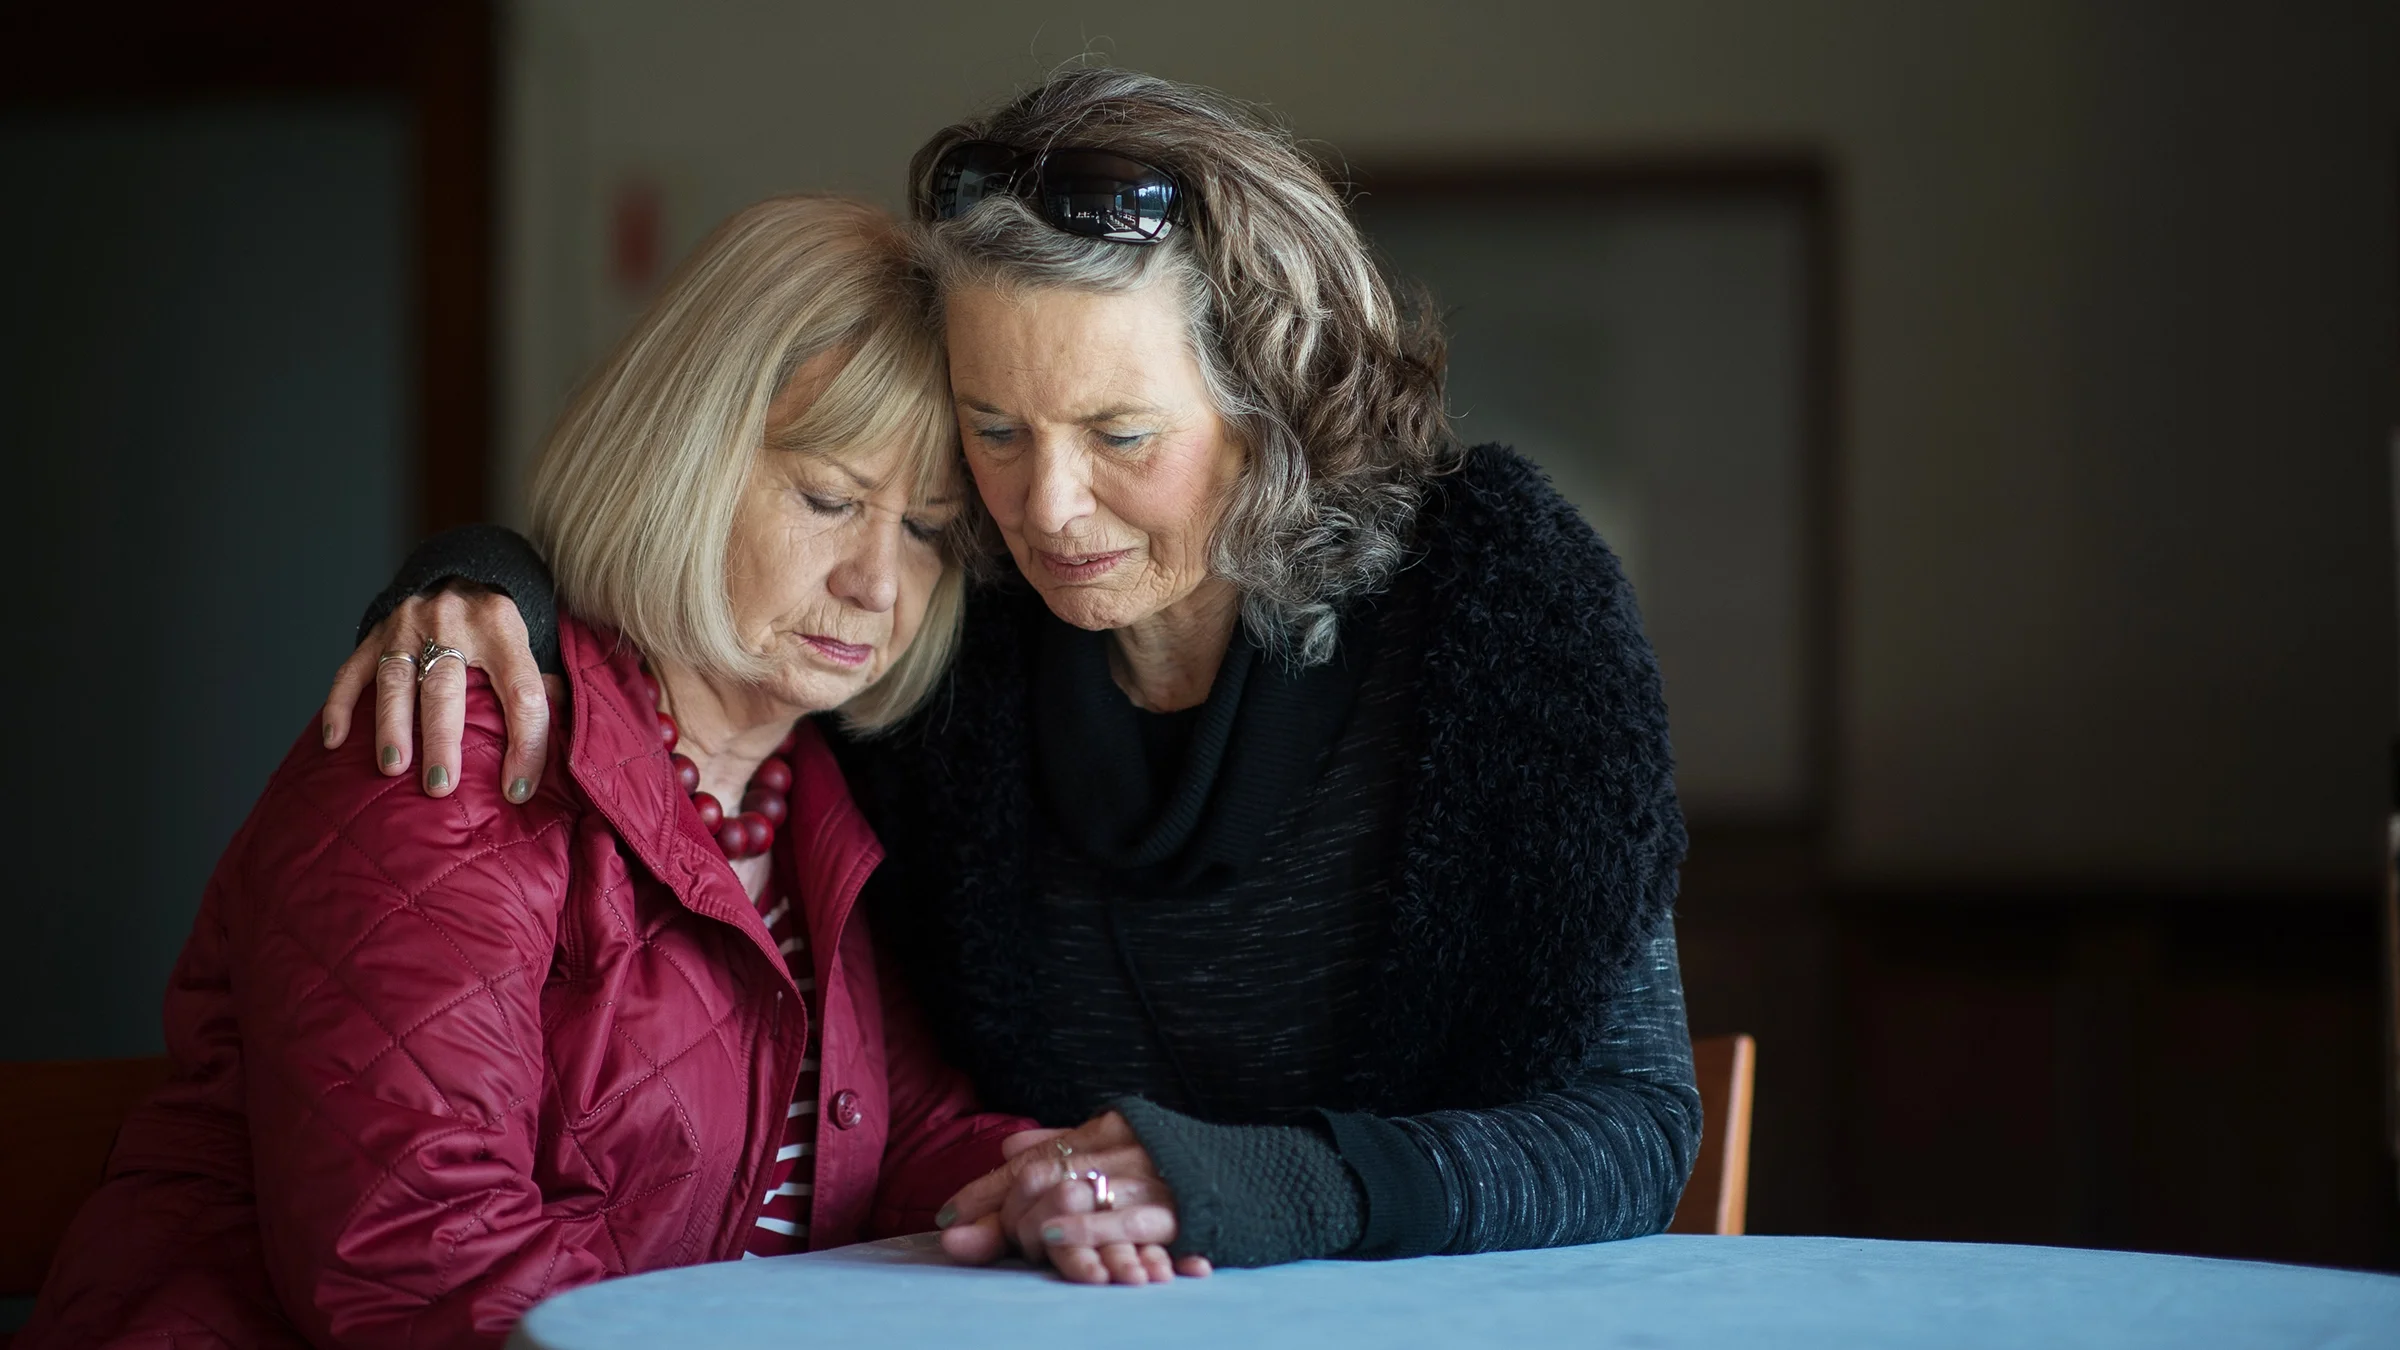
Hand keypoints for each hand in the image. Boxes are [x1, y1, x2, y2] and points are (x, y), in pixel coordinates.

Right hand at [321, 584, 559, 799]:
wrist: (459, 565)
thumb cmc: (497, 623)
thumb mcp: (528, 642)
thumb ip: (539, 686)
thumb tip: (563, 744)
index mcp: (503, 628)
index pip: (522, 693)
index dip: (526, 744)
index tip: (517, 790)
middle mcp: (453, 621)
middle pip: (447, 686)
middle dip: (442, 739)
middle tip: (440, 785)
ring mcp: (408, 623)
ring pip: (396, 678)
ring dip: (392, 726)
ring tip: (393, 767)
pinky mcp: (376, 630)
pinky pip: (352, 670)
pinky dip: (340, 705)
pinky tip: (335, 741)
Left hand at [937, 1115, 1210, 1285]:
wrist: (1266, 1176)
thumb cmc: (1183, 1166)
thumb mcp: (1124, 1145)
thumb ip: (1067, 1144)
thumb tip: (1008, 1146)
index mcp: (1107, 1128)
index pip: (1031, 1156)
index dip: (985, 1189)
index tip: (946, 1217)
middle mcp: (1123, 1145)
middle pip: (1046, 1173)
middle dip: (1003, 1209)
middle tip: (975, 1242)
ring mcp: (1150, 1178)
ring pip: (1079, 1193)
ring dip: (1037, 1221)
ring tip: (1011, 1238)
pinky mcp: (1178, 1210)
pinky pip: (1126, 1223)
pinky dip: (1088, 1229)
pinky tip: (1057, 1237)